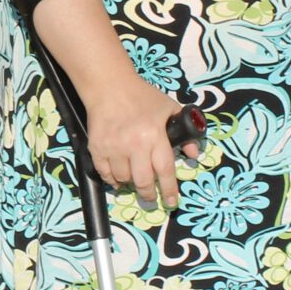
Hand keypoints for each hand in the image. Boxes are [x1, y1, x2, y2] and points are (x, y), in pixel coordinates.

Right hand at [83, 75, 204, 211]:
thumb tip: (193, 154)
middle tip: (151, 198)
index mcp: (154, 135)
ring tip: (133, 180)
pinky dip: (111, 179)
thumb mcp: (169, 108)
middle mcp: (134, 144)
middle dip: (148, 195)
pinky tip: (117, 178)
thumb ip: (184, 131)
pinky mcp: (97, 147)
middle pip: (142, 181)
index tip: (172, 203)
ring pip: (122, 179)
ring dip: (129, 183)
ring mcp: (114, 147)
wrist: (110, 86)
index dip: (169, 190)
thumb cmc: (142, 96)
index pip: (164, 170)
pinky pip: (104, 173)